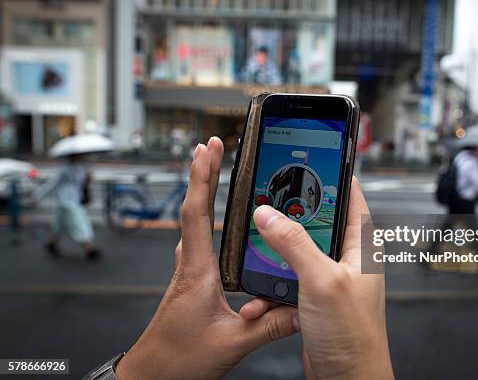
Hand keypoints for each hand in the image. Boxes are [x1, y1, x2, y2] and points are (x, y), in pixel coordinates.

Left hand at [116, 138, 297, 379]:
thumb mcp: (231, 343)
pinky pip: (196, 239)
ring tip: (212, 170)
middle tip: (211, 146)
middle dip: (201, 173)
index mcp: (197, 272)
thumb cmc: (178, 359)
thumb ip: (269, 325)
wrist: (151, 374)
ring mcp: (187, 272)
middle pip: (192, 208)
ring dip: (200, 191)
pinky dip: (202, 215)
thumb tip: (300, 309)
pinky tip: (211, 218)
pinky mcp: (190, 281)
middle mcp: (189, 266)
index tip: (208, 151)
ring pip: (192, 222)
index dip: (201, 178)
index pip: (196, 214)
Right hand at [253, 178, 392, 379]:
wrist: (349, 379)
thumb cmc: (354, 336)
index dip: (331, 175)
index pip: (350, 195)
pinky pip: (288, 278)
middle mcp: (347, 257)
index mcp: (362, 245)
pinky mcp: (313, 296)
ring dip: (275, 256)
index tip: (310, 159)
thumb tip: (269, 216)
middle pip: (316, 221)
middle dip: (290, 217)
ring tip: (259, 254)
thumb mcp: (323, 280)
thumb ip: (295, 245)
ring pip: (297, 250)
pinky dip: (272, 284)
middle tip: (269, 205)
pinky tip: (262, 295)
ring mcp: (329, 276)